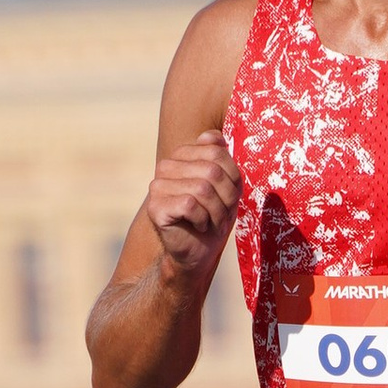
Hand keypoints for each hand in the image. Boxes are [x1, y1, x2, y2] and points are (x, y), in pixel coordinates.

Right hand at [146, 137, 240, 288]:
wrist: (200, 251)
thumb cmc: (214, 215)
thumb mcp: (226, 183)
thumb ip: (219, 157)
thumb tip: (213, 136)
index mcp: (182, 155)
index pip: (217, 152)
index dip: (232, 177)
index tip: (229, 196)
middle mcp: (166, 166)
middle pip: (211, 170)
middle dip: (226, 197)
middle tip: (223, 213)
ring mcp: (157, 186)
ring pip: (202, 188)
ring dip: (217, 212)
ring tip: (213, 222)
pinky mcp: (155, 207)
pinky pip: (190, 204)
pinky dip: (203, 219)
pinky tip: (199, 226)